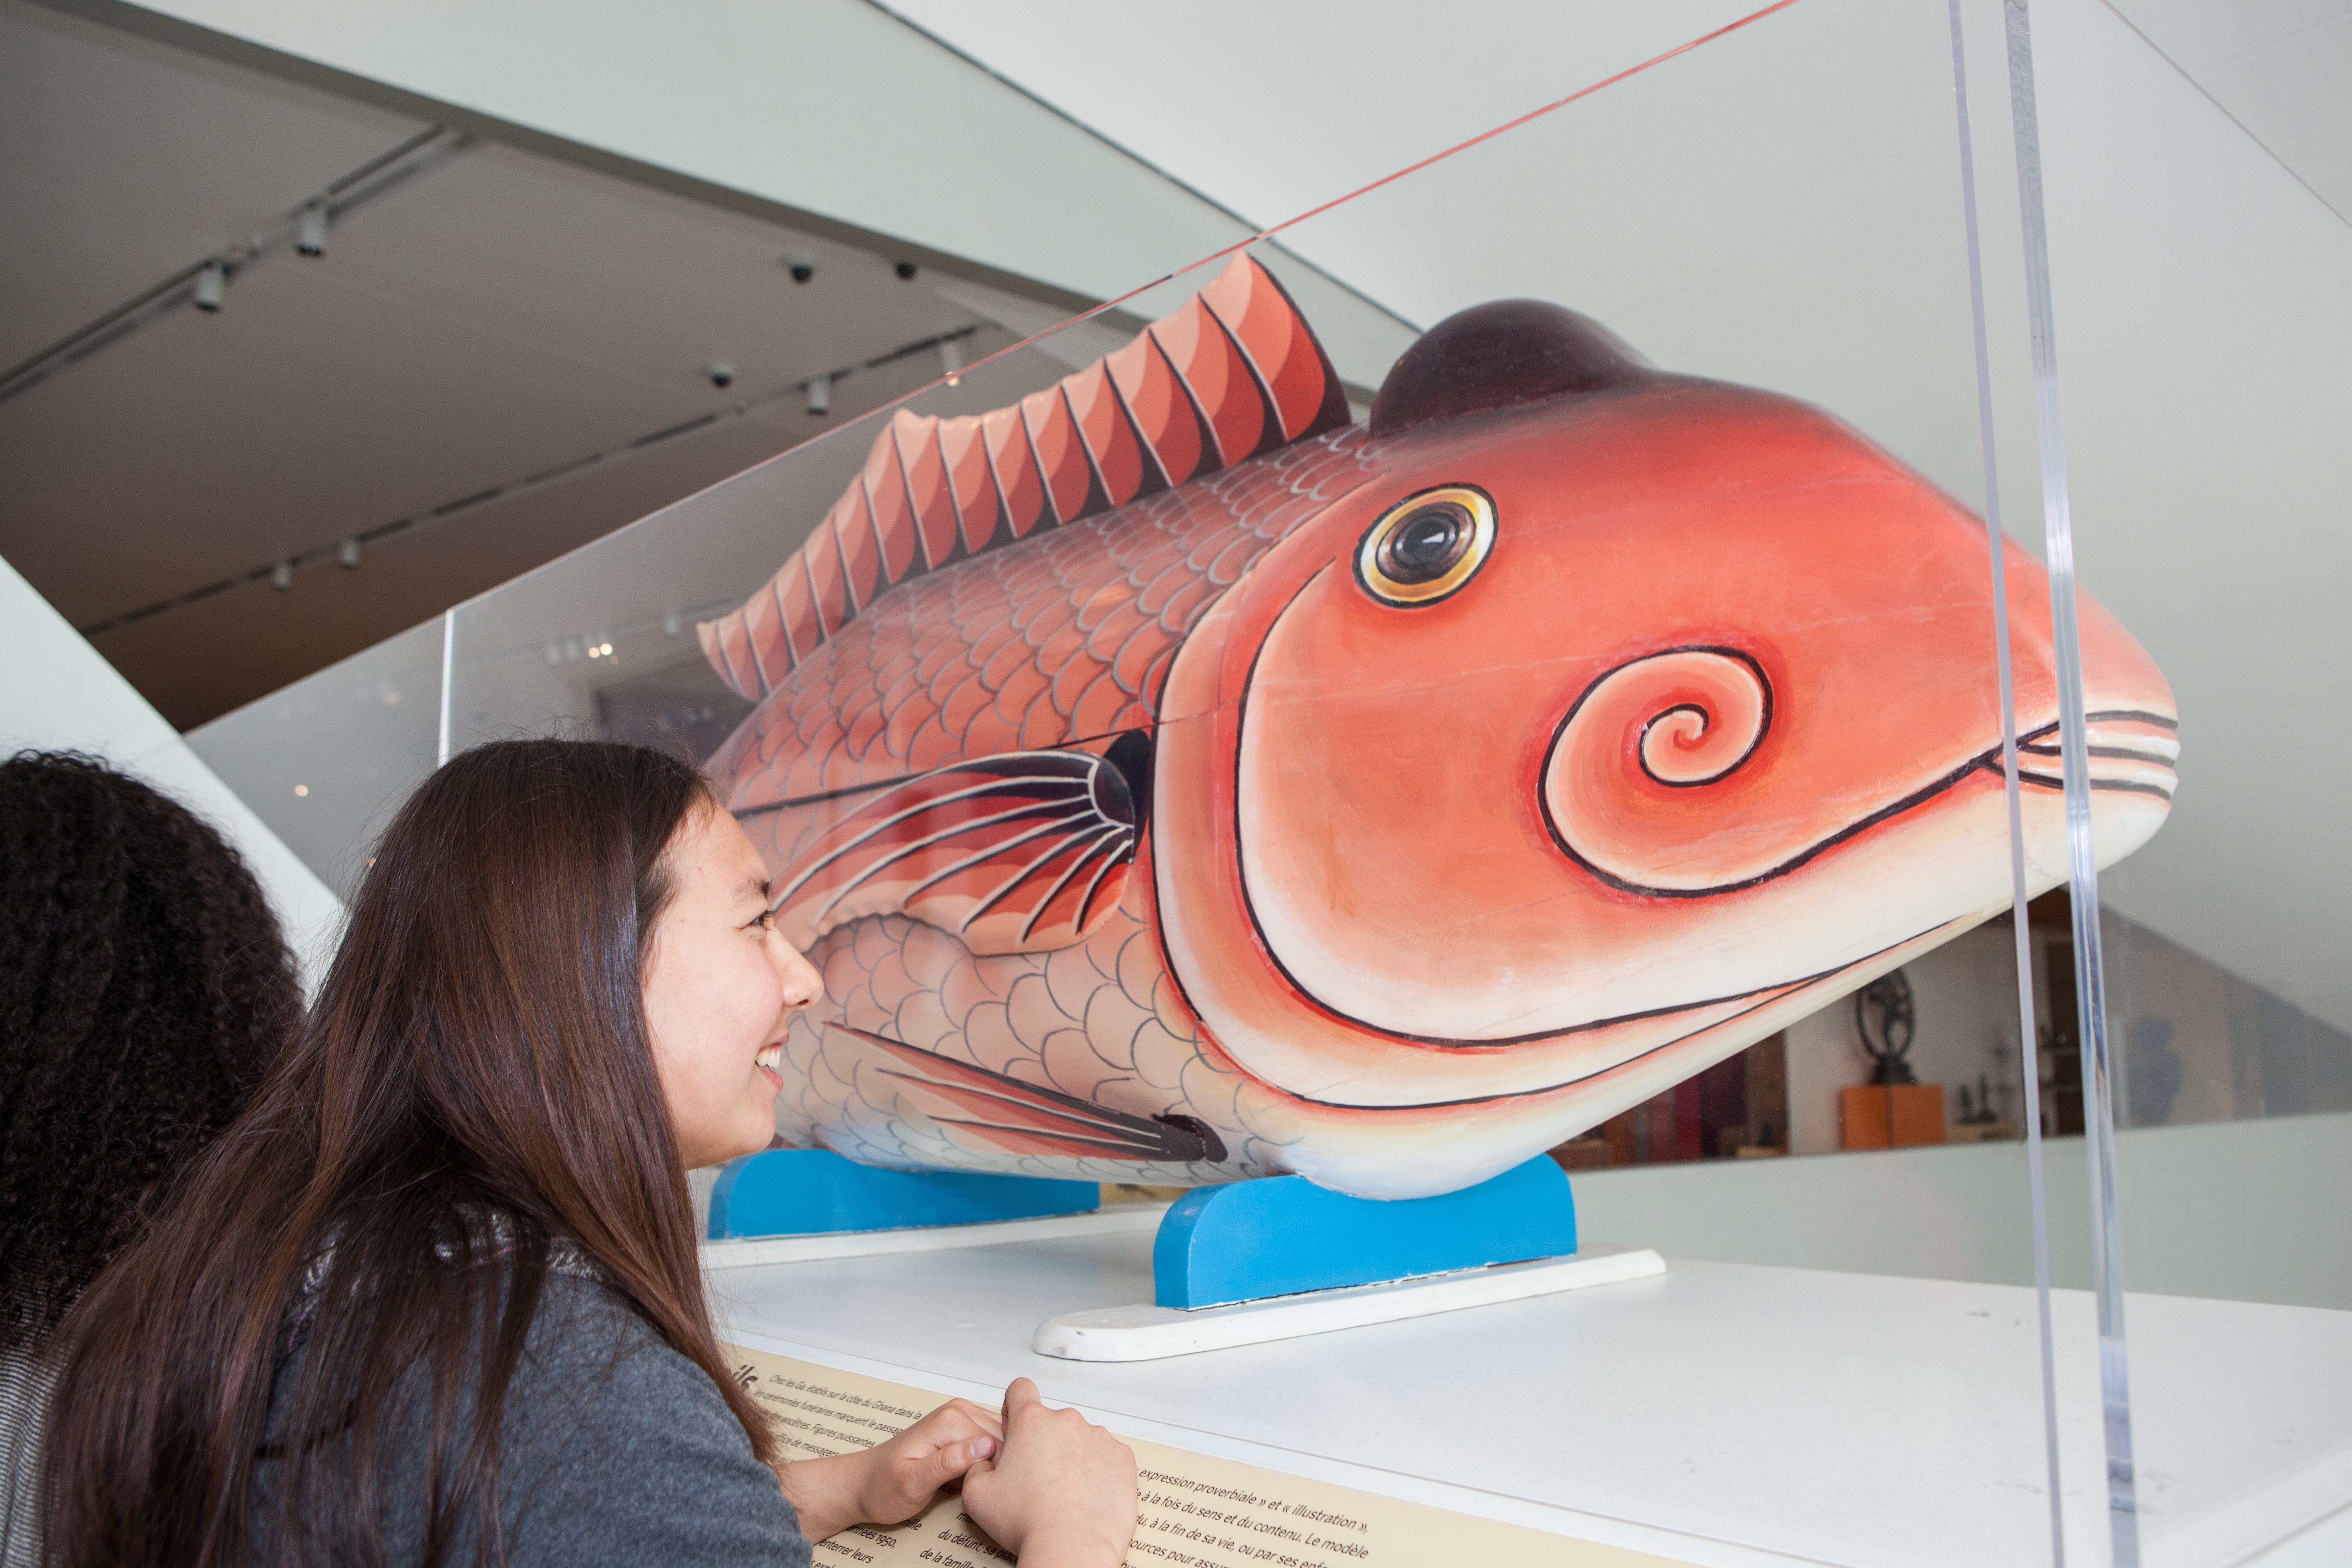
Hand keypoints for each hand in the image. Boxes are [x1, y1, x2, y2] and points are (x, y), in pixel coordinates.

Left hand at [775, 1397, 1003, 1540]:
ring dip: (998, 1465)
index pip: (1000, 1443)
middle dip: (1002, 1466)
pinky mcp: (962, 1431)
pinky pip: (991, 1444)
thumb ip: (948, 1463)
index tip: (987, 1493)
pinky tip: (980, 1479)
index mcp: (950, 1420)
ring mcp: (961, 1419)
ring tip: (980, 1486)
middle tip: (983, 1493)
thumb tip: (984, 1447)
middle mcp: (958, 1412)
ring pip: (1002, 1441)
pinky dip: (992, 1462)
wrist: (863, 1484)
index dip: (1000, 1472)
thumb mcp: (913, 1483)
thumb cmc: (881, 1487)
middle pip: (1005, 1439)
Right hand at [961, 1379, 1135, 1567]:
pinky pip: (1108, 1456)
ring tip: (1065, 1491)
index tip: (1016, 1426)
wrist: (1072, 1548)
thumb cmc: (1029, 1524)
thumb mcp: (977, 1495)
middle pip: (1052, 1420)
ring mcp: (1099, 1438)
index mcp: (1031, 1423)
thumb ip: (977, 1466)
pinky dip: (1099, 1470)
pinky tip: (1087, 1494)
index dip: (1014, 1406)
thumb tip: (985, 1461)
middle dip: (1044, 1442)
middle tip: (1037, 1477)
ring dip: (1073, 1456)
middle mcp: (1067, 1422)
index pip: (1020, 1389)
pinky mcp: (1122, 1458)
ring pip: (1081, 1438)